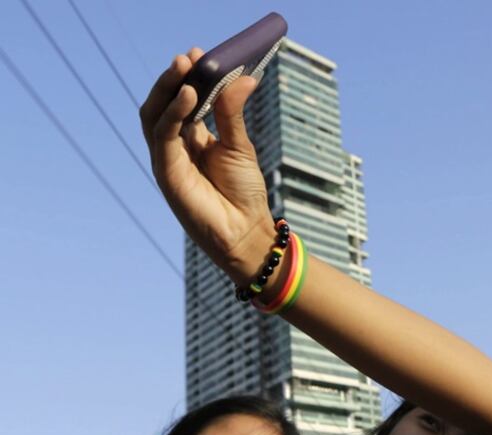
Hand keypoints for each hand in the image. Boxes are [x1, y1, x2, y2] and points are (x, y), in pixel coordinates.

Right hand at [139, 48, 274, 281]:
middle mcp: (175, 146)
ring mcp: (167, 159)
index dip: (189, 77)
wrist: (245, 231)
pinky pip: (163, 136)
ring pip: (156, 115)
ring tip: (186, 68)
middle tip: (189, 57)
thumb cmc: (244, 193)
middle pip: (163, 103)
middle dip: (174, 78)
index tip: (199, 54)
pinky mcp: (166, 172)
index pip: (183, 100)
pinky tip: (191, 96)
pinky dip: (174, 113)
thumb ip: (234, 112)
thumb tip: (245, 77)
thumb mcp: (240, 145)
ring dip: (169, 90)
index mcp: (193, 137)